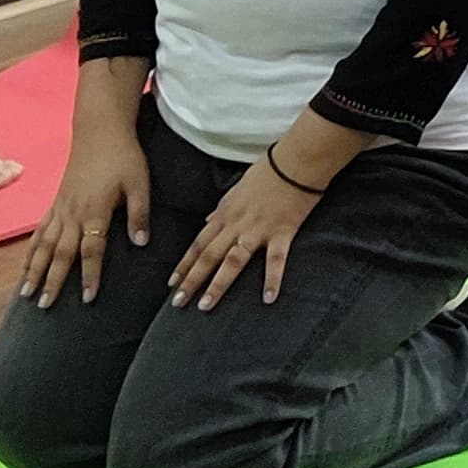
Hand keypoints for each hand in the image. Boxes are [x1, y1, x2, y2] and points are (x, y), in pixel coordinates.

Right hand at [17, 112, 151, 308]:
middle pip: (60, 254)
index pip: (92, 251)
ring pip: (43, 245)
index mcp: (94, 211)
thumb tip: (141, 243)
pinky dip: (31, 250)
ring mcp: (60, 208)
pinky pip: (40, 231)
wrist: (99, 130)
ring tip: (27, 294)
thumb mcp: (140, 183)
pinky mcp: (56, 202)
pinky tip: (26, 265)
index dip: (90, 275)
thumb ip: (139, 214)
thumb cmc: (124, 157)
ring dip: (35, 270)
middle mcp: (72, 213)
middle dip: (53, 281)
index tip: (88, 298)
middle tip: (45, 306)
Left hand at [168, 147, 323, 310]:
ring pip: (232, 262)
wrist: (296, 161)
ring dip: (218, 285)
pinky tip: (268, 299)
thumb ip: (223, 207)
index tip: (172, 283)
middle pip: (208, 256)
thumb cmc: (269, 171)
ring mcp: (258, 230)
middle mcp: (236, 224)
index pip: (199, 243)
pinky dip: (272, 280)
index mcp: (225, 213)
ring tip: (206, 306)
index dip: (184, 264)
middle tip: (178, 302)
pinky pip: (275, 261)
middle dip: (191, 280)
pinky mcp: (282, 232)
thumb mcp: (237, 187)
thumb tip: (208, 219)